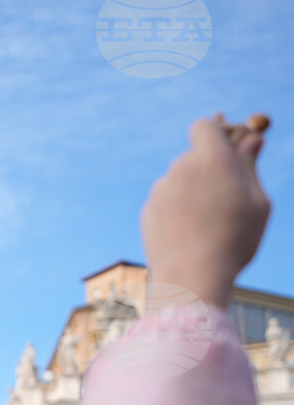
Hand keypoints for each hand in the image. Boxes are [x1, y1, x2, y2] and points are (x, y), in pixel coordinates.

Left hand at [142, 117, 270, 308]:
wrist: (191, 278)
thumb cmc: (234, 239)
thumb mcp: (257, 202)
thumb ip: (250, 166)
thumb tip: (251, 139)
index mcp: (210, 159)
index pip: (204, 126)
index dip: (217, 134)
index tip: (229, 150)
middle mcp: (180, 169)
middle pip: (193, 157)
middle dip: (209, 168)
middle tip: (228, 196)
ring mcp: (159, 190)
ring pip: (180, 182)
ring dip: (193, 192)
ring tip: (210, 224)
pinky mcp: (147, 211)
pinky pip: (167, 203)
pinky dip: (177, 211)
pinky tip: (190, 235)